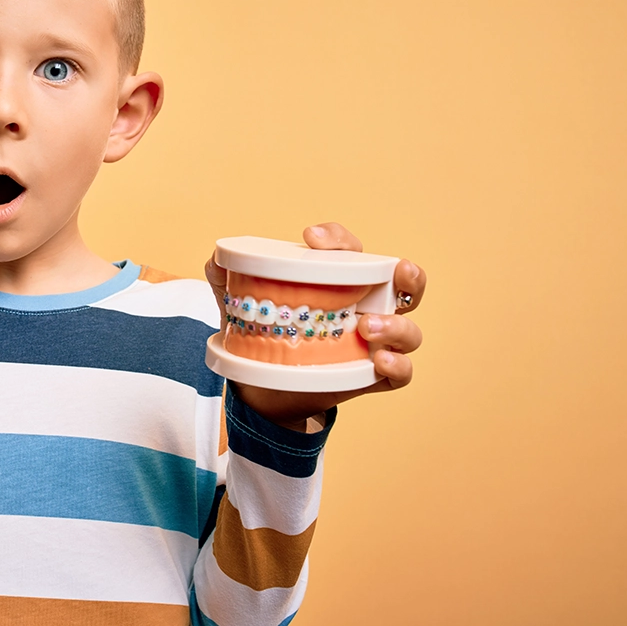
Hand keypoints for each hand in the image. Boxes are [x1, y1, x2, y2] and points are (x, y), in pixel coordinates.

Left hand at [204, 222, 425, 429]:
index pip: (351, 249)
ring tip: (366, 328)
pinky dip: (397, 366)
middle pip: (407, 283)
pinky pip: (400, 374)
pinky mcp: (371, 377)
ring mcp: (373, 342)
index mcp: (339, 278)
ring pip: (408, 331)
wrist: (261, 386)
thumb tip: (215, 260)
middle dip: (410, 274)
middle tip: (397, 269)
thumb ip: (224, 276)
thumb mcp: (237, 301)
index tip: (310, 239)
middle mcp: (366, 305)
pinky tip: (379, 361)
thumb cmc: (262, 329)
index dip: (338, 239)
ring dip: (396, 326)